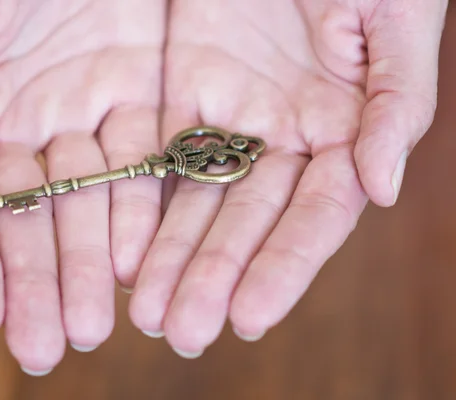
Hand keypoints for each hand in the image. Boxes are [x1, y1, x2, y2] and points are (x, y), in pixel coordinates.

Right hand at [0, 0, 163, 373]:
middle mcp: (26, 123)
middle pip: (30, 218)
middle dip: (37, 283)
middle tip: (49, 348)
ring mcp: (85, 112)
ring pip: (88, 202)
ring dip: (90, 265)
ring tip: (96, 327)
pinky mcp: (139, 92)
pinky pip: (143, 160)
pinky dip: (139, 211)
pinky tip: (140, 262)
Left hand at [126, 0, 447, 356]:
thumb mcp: (394, 15)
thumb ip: (397, 103)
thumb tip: (381, 190)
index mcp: (343, 126)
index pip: (314, 215)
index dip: (284, 267)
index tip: (249, 319)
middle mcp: (284, 135)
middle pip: (247, 220)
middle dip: (215, 277)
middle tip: (181, 332)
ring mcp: (230, 114)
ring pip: (198, 199)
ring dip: (172, 257)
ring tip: (146, 312)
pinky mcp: (182, 87)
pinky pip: (159, 153)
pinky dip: (142, 201)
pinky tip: (122, 248)